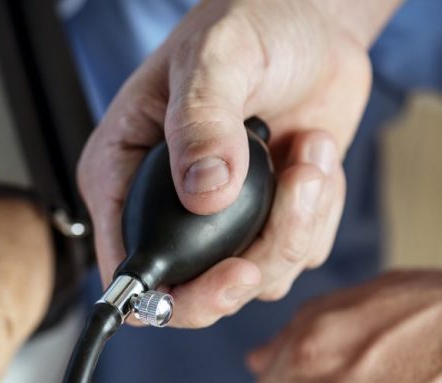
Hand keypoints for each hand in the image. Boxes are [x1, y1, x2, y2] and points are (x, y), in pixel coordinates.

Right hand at [78, 0, 385, 326]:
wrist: (308, 22)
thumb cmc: (245, 26)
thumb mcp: (214, 58)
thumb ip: (201, 123)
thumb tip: (203, 193)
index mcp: (122, 176)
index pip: (125, 268)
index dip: (167, 296)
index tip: (229, 276)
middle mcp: (165, 209)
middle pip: (189, 295)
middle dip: (245, 273)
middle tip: (287, 216)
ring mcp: (217, 222)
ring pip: (255, 280)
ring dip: (295, 222)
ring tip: (307, 150)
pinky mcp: (267, 222)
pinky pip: (299, 254)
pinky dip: (319, 212)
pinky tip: (313, 155)